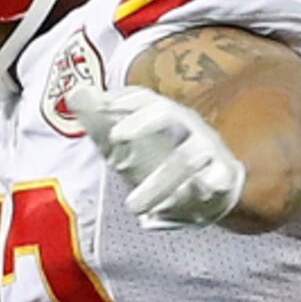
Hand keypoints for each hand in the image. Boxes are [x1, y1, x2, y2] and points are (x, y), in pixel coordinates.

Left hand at [68, 81, 247, 227]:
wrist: (214, 192)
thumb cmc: (164, 163)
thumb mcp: (134, 146)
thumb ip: (104, 124)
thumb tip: (76, 94)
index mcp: (166, 116)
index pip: (145, 99)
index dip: (124, 99)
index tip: (101, 106)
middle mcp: (189, 127)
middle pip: (167, 114)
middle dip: (141, 122)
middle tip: (114, 138)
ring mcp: (209, 150)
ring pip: (187, 158)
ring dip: (158, 183)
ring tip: (134, 207)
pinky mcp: (224, 176)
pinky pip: (219, 177)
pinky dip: (210, 184)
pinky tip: (199, 191)